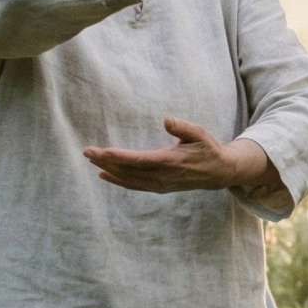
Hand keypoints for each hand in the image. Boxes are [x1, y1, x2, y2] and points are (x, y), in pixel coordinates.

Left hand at [83, 118, 252, 193]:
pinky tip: (105, 175)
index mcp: (170, 161)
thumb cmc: (208, 149)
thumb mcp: (200, 134)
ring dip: (109, 170)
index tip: (102, 151)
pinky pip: (134, 186)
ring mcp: (160, 184)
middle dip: (106, 161)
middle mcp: (162, 176)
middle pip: (128, 171)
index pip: (138, 160)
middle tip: (87, 152)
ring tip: (92, 160)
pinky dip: (118, 181)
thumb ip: (183, 127)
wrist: (219, 172)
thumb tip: (166, 119)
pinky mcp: (159, 187)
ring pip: (129, 180)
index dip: (118, 157)